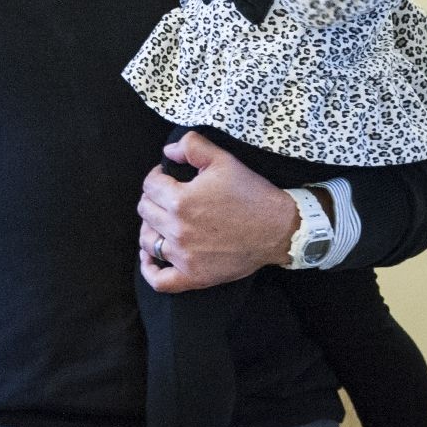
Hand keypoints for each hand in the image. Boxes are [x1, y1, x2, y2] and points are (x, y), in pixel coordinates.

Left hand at [137, 131, 298, 291]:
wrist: (280, 229)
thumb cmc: (252, 194)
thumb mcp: (223, 159)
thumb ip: (191, 146)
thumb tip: (167, 152)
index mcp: (180, 200)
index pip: (149, 186)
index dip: (157, 176)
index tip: (168, 177)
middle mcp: (178, 229)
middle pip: (145, 211)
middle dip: (154, 199)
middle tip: (169, 196)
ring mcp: (184, 256)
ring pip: (148, 240)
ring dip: (150, 228)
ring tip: (162, 221)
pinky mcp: (194, 276)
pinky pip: (159, 280)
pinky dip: (149, 269)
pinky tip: (149, 257)